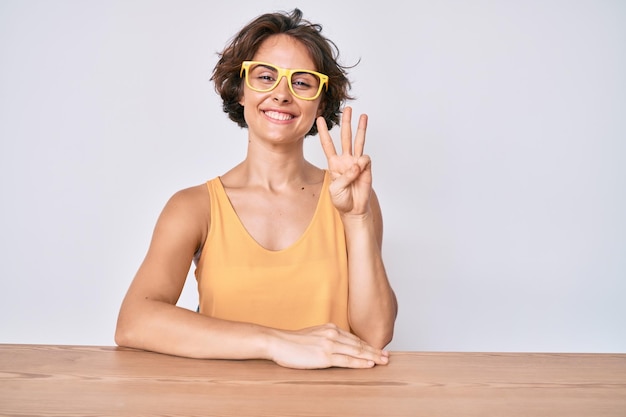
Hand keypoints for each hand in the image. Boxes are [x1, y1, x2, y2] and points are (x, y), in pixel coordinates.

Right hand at [267, 323, 388, 368]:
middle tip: (387, 356)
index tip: (378, 349)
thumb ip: (327, 338)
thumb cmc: (293, 342)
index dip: (368, 345)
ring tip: (383, 361)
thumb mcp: (314, 334)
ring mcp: (330, 345)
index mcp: (331, 328)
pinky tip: (369, 365)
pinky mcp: (325, 356)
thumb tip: (338, 346)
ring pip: (356, 352)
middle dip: (375, 351)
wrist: (278, 342)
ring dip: (372, 357)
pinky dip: (360, 363)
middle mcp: (333, 334)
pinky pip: (347, 361)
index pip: (354, 338)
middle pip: (359, 344)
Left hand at [317, 107, 371, 216]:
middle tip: (347, 109)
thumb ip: (345, 176)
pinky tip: (360, 170)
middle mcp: (345, 159)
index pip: (327, 144)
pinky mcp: (366, 167)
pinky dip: (362, 163)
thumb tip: (357, 165)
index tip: (319, 119)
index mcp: (334, 163)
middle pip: (345, 137)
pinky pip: (365, 159)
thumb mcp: (335, 189)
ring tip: (363, 115)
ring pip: (358, 141)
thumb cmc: (342, 199)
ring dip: (361, 128)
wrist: (354, 209)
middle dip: (346, 123)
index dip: (323, 132)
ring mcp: (356, 162)